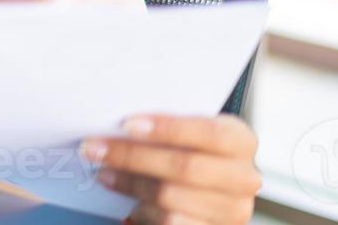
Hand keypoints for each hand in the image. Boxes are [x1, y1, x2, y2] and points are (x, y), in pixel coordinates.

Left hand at [81, 113, 260, 223]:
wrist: (211, 188)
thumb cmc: (191, 149)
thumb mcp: (188, 132)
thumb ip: (165, 125)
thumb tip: (117, 121)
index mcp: (240, 141)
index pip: (210, 132)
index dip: (168, 128)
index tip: (127, 124)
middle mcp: (243, 177)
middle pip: (184, 167)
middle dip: (132, 156)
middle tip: (94, 147)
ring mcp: (233, 210)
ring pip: (172, 198)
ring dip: (130, 184)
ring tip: (103, 173)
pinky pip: (172, 223)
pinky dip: (142, 210)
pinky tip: (126, 200)